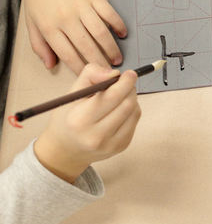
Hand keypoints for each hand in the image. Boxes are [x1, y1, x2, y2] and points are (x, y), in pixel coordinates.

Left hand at [22, 0, 126, 71]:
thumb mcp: (31, 21)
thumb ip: (39, 45)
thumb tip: (50, 65)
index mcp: (49, 27)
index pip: (68, 55)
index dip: (81, 68)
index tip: (90, 76)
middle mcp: (66, 19)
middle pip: (87, 47)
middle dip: (100, 63)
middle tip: (108, 72)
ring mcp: (82, 7)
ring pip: (101, 34)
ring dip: (112, 49)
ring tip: (117, 58)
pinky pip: (110, 14)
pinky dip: (118, 25)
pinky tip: (122, 33)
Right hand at [32, 64, 140, 182]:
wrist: (65, 150)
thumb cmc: (67, 118)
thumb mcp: (72, 93)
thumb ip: (90, 76)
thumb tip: (114, 74)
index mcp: (80, 120)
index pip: (111, 97)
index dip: (125, 83)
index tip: (129, 73)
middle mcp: (96, 135)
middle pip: (127, 104)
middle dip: (129, 89)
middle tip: (125, 82)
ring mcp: (110, 144)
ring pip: (134, 112)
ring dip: (132, 99)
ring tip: (120, 96)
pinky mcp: (121, 146)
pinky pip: (134, 122)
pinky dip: (131, 111)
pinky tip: (120, 109)